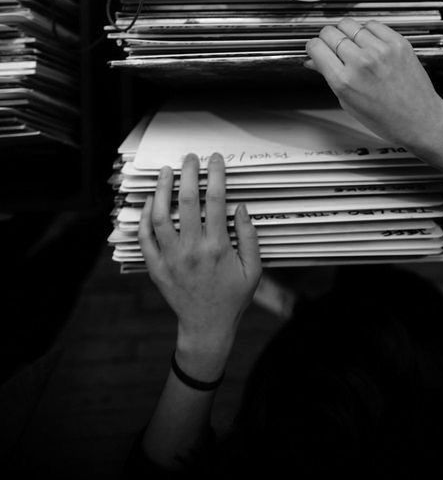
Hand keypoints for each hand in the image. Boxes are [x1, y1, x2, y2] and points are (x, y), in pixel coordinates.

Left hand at [138, 153, 261, 378]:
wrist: (207, 327)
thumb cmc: (233, 297)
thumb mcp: (253, 269)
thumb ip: (249, 237)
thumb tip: (241, 207)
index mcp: (218, 247)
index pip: (216, 200)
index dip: (215, 175)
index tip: (215, 159)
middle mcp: (192, 250)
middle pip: (187, 201)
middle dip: (189, 173)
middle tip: (190, 158)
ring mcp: (171, 258)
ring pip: (160, 216)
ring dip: (162, 190)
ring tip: (166, 172)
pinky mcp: (156, 267)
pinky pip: (145, 238)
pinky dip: (145, 217)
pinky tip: (150, 202)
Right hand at [304, 17, 442, 154]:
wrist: (420, 120)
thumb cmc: (386, 119)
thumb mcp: (349, 103)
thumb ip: (330, 78)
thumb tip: (315, 62)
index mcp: (344, 81)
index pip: (316, 47)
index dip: (313, 47)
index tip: (316, 49)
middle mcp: (361, 62)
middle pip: (330, 32)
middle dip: (327, 38)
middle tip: (332, 47)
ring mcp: (380, 50)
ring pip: (349, 24)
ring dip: (346, 33)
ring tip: (352, 45)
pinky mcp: (397, 43)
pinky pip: (373, 24)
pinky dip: (367, 31)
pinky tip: (369, 42)